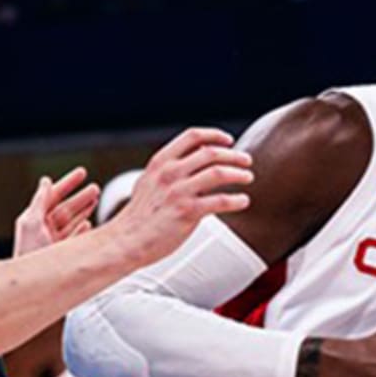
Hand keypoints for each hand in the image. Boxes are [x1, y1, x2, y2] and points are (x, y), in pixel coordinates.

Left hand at [12, 168, 100, 256]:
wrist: (33, 283)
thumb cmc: (28, 254)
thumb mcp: (31, 222)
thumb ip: (39, 201)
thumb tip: (45, 181)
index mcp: (35, 219)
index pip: (53, 196)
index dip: (68, 183)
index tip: (82, 173)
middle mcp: (45, 229)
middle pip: (66, 208)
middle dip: (81, 197)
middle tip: (95, 188)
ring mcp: (55, 241)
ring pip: (73, 221)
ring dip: (85, 209)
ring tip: (96, 199)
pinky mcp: (63, 254)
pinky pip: (75, 238)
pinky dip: (83, 229)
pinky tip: (89, 224)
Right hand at [103, 127, 253, 262]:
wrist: (127, 241)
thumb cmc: (141, 215)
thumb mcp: (149, 182)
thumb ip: (169, 169)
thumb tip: (195, 157)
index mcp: (160, 162)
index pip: (192, 136)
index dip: (214, 135)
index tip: (228, 141)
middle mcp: (170, 173)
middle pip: (211, 153)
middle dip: (234, 155)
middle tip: (247, 161)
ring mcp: (178, 191)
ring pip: (219, 173)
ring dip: (239, 174)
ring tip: (248, 177)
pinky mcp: (187, 212)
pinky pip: (220, 201)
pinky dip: (236, 200)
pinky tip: (243, 201)